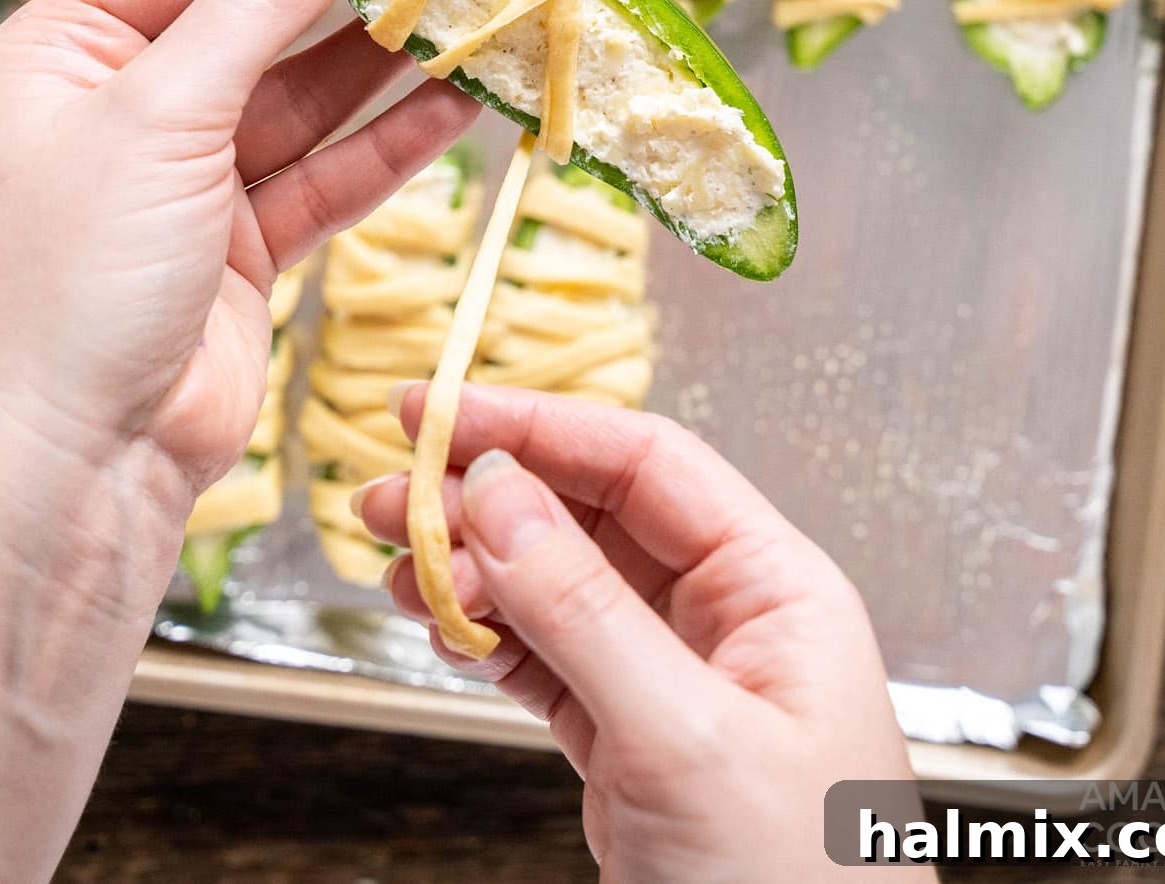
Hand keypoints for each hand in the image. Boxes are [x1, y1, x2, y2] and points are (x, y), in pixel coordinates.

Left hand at [0, 0, 475, 505]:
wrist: (68, 473)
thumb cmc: (71, 281)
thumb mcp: (162, 112)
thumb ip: (262, 0)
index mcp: (64, 48)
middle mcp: (124, 104)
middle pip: (260, 12)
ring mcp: (186, 179)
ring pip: (308, 95)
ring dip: (392, 57)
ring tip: (480, 5)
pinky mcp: (242, 247)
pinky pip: (330, 173)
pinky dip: (394, 141)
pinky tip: (461, 104)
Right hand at [361, 384, 912, 883]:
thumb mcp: (685, 741)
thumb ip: (585, 612)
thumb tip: (498, 493)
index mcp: (776, 591)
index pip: (647, 464)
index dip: (540, 428)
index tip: (442, 414)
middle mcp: (730, 624)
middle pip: (594, 518)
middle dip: (490, 499)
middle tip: (388, 492)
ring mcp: (679, 688)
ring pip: (561, 590)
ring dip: (476, 570)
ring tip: (393, 564)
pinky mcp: (636, 752)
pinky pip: (551, 663)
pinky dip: (490, 641)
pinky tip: (442, 626)